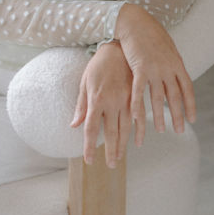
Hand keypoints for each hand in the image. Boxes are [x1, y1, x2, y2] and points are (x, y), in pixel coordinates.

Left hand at [70, 41, 133, 167]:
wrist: (118, 48)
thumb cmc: (98, 66)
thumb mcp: (85, 83)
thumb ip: (81, 105)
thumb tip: (74, 124)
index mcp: (96, 100)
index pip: (91, 129)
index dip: (90, 146)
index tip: (89, 160)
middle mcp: (112, 102)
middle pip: (110, 132)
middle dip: (110, 151)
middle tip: (109, 165)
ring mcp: (126, 100)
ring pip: (125, 128)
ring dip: (123, 145)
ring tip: (119, 159)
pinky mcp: (136, 97)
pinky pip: (138, 118)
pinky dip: (139, 131)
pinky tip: (138, 142)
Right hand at [113, 4, 195, 146]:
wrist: (135, 21)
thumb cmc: (149, 32)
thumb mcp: (166, 47)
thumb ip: (171, 62)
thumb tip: (175, 72)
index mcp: (177, 63)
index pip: (187, 89)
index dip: (190, 105)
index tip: (192, 119)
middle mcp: (168, 68)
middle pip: (175, 97)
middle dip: (178, 115)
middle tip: (179, 131)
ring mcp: (155, 69)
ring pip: (158, 97)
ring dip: (159, 115)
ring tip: (160, 130)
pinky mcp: (140, 68)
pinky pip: (140, 91)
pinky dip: (138, 105)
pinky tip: (137, 117)